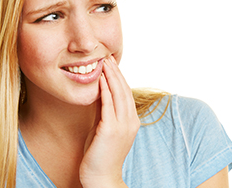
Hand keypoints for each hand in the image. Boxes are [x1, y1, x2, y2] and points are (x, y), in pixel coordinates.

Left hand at [79, 56, 139, 187]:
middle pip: (124, 90)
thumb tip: (99, 93)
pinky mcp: (111, 130)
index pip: (126, 93)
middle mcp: (131, 121)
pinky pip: (109, 105)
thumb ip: (104, 111)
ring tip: (104, 62)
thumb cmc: (101, 154)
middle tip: (108, 56)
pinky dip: (106, 90)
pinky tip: (101, 79)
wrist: (102, 178)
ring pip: (118, 94)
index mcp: (131, 120)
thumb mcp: (104, 128)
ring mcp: (122, 126)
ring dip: (111, 76)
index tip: (112, 64)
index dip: (119, 77)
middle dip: (116, 72)